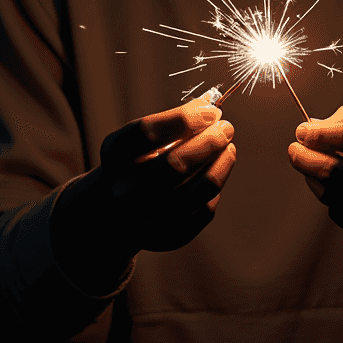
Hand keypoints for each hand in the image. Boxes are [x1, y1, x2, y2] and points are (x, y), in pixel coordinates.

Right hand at [51, 91, 236, 288]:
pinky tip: (216, 173)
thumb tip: (211, 105)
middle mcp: (123, 191)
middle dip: (209, 142)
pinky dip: (214, 190)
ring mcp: (143, 218)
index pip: (147, 132)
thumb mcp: (142, 138)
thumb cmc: (137, 160)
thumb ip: (174, 121)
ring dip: (221, 165)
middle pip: (175, 165)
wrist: (113, 209)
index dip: (184, 118)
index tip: (211, 110)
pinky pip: (203, 211)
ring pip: (196, 191)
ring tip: (229, 148)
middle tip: (227, 128)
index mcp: (114, 157)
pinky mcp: (165, 237)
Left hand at [287, 103, 342, 254]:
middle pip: (339, 174)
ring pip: (335, 199)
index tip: (301, 131)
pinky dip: (333, 200)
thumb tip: (312, 127)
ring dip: (315, 180)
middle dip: (306, 160)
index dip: (319, 134)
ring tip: (312, 168)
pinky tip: (339, 189)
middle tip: (293, 151)